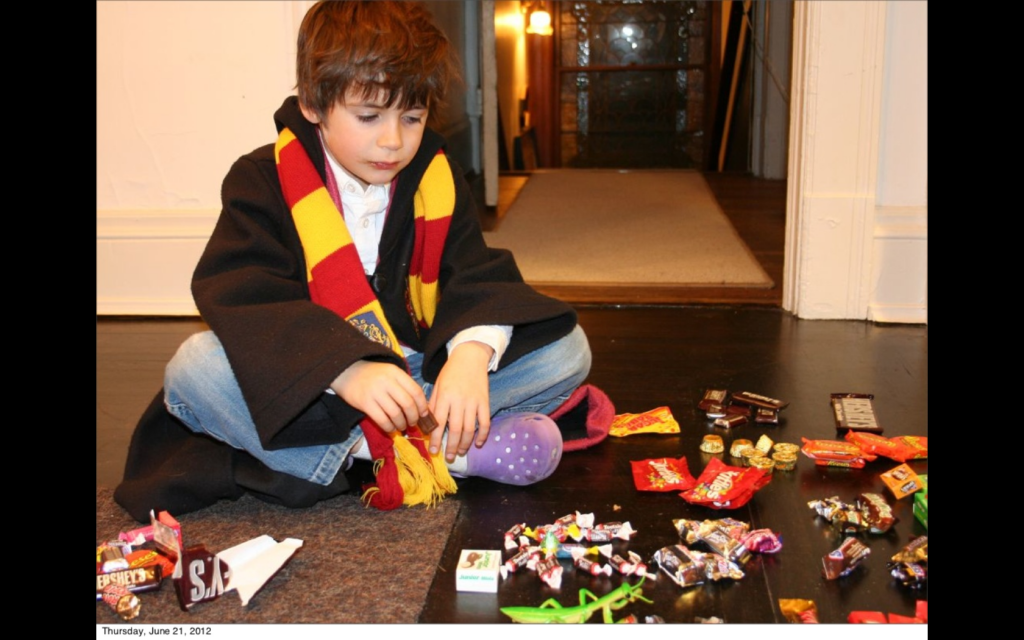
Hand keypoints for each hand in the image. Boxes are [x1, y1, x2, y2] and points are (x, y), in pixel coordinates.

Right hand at [331, 360, 428, 432]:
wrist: (345, 371)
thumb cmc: (372, 374)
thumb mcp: (389, 373)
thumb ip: (403, 385)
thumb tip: (421, 406)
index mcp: (396, 372)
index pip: (416, 391)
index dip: (422, 406)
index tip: (424, 414)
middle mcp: (387, 381)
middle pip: (408, 403)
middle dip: (414, 417)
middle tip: (413, 423)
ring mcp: (375, 392)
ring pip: (396, 414)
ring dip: (401, 424)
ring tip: (401, 426)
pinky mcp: (365, 403)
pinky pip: (382, 420)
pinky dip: (389, 427)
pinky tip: (391, 429)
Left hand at [429, 341, 492, 461]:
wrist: (470, 357)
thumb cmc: (450, 372)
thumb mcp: (437, 386)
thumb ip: (433, 405)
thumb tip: (427, 425)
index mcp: (445, 397)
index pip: (439, 423)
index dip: (436, 440)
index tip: (433, 452)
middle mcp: (459, 401)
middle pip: (455, 430)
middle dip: (451, 447)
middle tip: (448, 458)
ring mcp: (474, 402)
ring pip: (470, 429)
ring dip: (465, 444)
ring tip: (460, 453)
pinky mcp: (485, 402)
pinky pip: (485, 423)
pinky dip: (483, 435)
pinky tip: (478, 444)